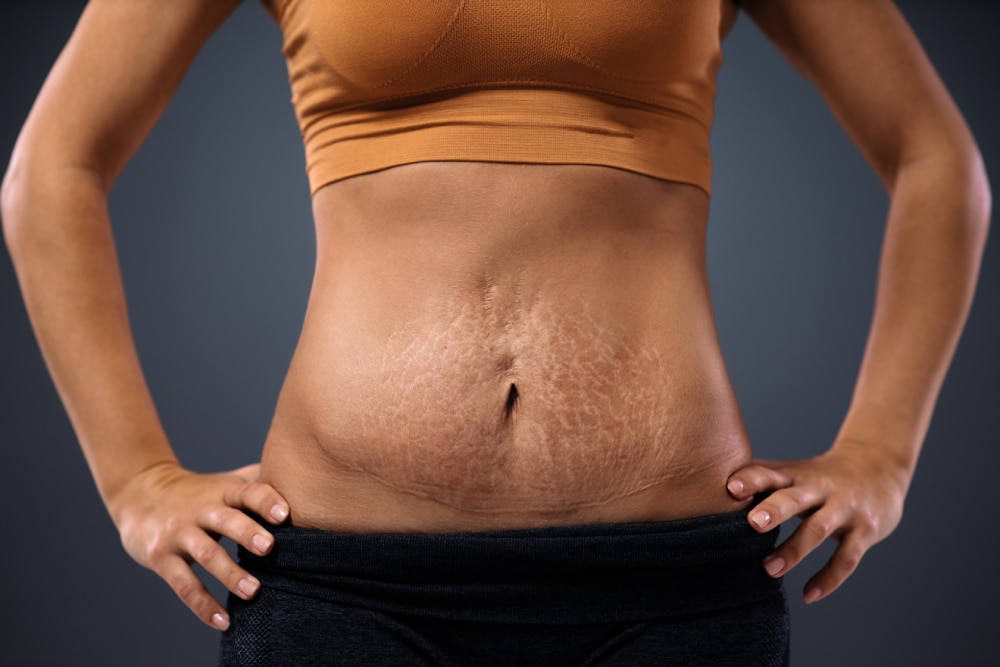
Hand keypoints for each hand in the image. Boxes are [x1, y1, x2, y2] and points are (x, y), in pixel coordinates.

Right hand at [108, 462, 288, 630]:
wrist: (139, 492)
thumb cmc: (199, 491)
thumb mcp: (226, 481)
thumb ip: (260, 480)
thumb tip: (306, 481)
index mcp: (223, 491)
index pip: (247, 492)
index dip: (265, 500)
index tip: (285, 514)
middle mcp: (201, 509)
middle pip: (226, 519)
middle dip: (247, 533)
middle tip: (269, 548)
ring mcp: (180, 533)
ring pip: (206, 553)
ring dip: (230, 574)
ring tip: (253, 591)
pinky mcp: (162, 557)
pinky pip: (183, 584)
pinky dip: (203, 605)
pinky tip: (223, 621)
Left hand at [726, 440, 908, 603]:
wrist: (878, 467)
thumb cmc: (819, 476)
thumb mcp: (792, 472)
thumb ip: (758, 480)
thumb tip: (706, 490)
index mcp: (795, 475)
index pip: (770, 473)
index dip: (751, 479)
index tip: (730, 488)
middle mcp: (819, 488)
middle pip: (794, 497)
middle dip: (774, 510)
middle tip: (752, 524)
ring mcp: (844, 508)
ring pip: (819, 529)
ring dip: (794, 550)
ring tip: (769, 570)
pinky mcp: (865, 530)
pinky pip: (847, 557)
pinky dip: (828, 577)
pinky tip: (809, 595)